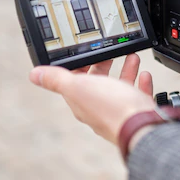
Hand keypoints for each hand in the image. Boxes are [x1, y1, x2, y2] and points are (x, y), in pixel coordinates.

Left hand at [29, 54, 155, 144]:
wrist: (142, 127)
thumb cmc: (111, 108)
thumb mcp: (78, 87)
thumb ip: (57, 80)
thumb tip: (34, 74)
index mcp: (82, 103)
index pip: (75, 81)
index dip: (80, 65)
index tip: (87, 52)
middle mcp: (100, 109)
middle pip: (99, 83)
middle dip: (104, 66)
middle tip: (110, 52)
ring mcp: (120, 112)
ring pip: (120, 87)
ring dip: (125, 71)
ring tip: (132, 57)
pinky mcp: (138, 113)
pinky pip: (138, 95)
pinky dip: (141, 84)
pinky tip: (144, 75)